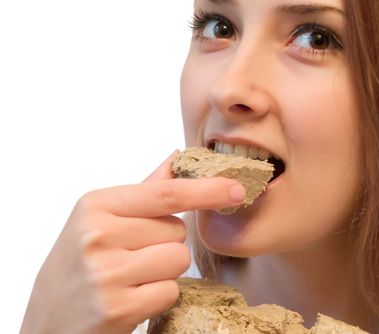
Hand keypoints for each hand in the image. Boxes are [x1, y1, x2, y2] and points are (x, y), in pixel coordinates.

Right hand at [20, 151, 245, 333]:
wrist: (48, 318)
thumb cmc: (81, 261)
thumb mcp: (102, 218)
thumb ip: (145, 189)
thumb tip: (178, 156)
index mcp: (97, 205)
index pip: (165, 193)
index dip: (206, 191)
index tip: (236, 189)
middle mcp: (99, 235)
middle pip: (177, 231)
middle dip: (165, 243)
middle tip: (132, 256)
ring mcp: (107, 273)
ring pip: (178, 260)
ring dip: (164, 270)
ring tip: (131, 277)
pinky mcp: (118, 308)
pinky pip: (171, 291)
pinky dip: (158, 296)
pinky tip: (130, 298)